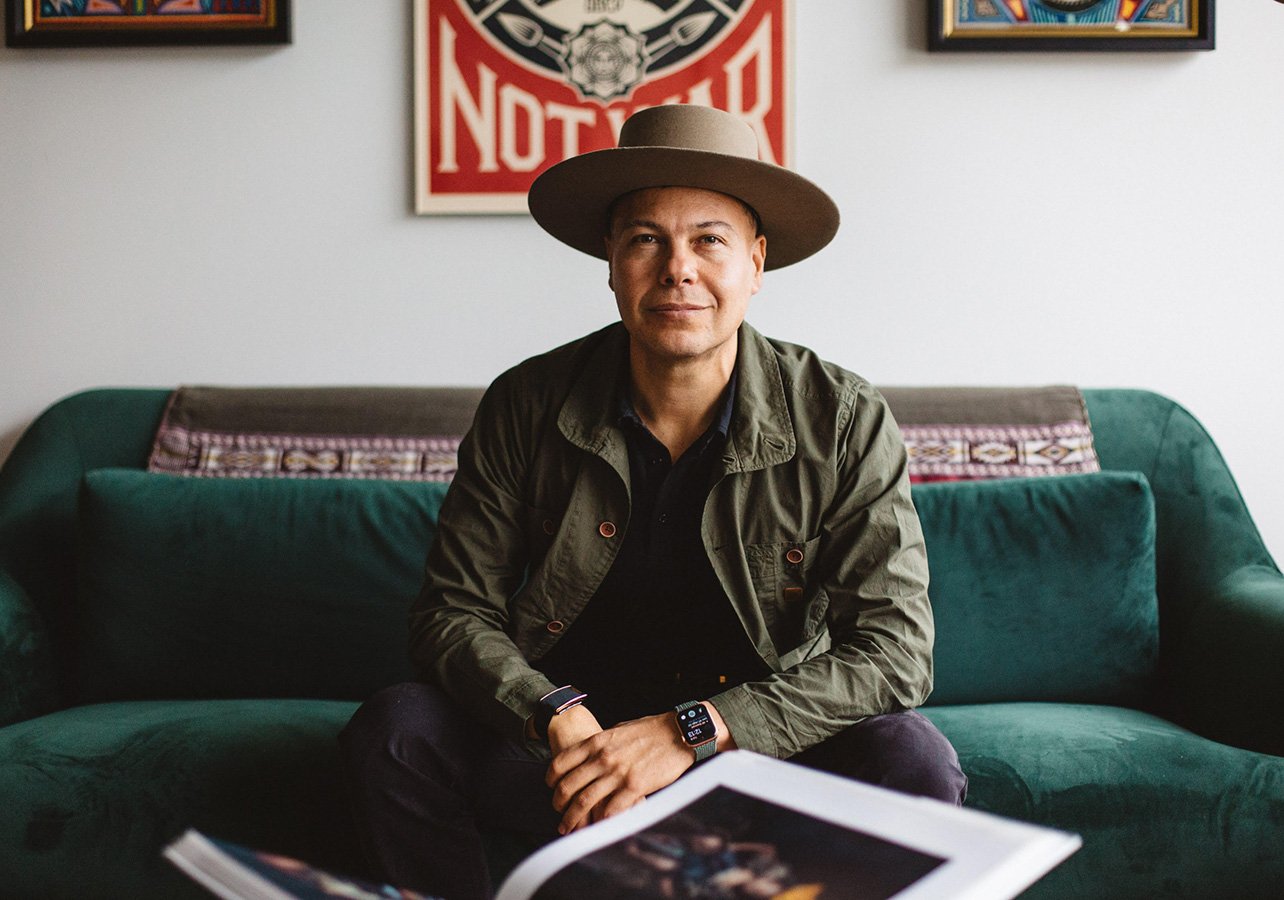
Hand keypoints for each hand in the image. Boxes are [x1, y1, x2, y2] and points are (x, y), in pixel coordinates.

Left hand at [545, 712, 691, 834]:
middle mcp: (602, 758)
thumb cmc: (651, 730)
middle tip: (558, 812)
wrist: (678, 733)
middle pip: (568, 786)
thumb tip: (592, 752)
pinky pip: (610, 809)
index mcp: (597, 742)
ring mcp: (617, 773)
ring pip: (584, 801)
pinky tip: (597, 827)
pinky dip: (601, 821)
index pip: (561, 763)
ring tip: (569, 827)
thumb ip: (603, 742)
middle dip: (558, 803)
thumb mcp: (619, 729)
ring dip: (573, 818)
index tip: (551, 787)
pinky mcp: (633, 787)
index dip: (551, 778)